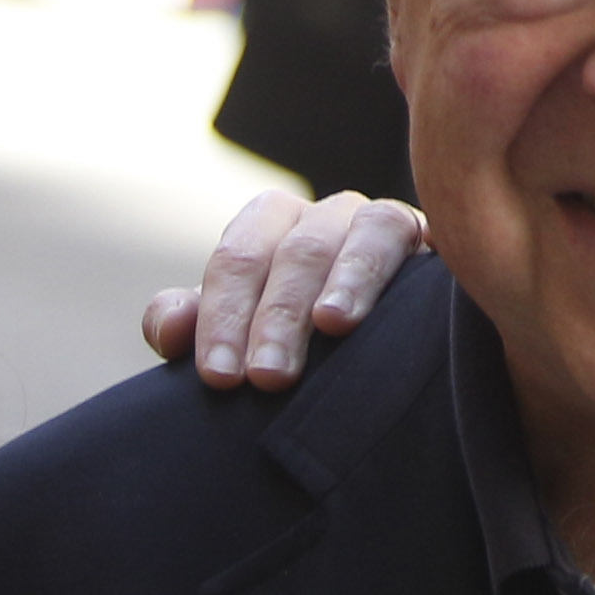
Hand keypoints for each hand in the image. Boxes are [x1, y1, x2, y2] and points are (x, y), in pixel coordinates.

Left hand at [144, 191, 425, 389]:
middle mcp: (321, 216)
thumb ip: (199, 328)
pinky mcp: (425, 236)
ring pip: (354, 238)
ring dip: (341, 284)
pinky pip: (405, 234)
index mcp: (268, 227)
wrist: (391, 348)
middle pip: (294, 253)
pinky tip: (387, 303)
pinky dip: (389, 267)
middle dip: (277, 316)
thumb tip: (169, 331)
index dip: (223, 317)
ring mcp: (376, 221)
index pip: (235, 262)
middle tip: (267, 377)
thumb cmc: (300, 344)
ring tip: (330, 327)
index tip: (220, 377)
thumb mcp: (243, 336)